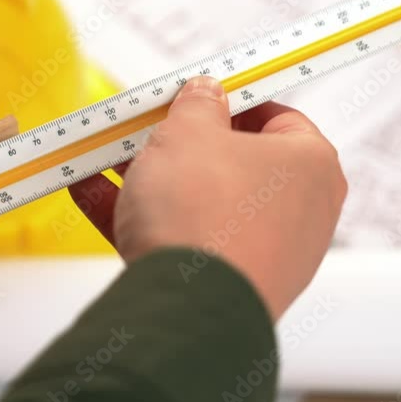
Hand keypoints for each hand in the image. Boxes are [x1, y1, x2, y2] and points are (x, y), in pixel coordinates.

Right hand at [69, 77, 346, 317]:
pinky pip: (180, 239)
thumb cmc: (204, 214)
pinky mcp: (224, 285)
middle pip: (232, 162)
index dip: (230, 101)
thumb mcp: (188, 133)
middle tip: (146, 128)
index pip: (277, 116)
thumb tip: (206, 93)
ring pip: (200, 202)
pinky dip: (141, 217)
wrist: (186, 309)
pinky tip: (91, 193)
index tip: (197, 95)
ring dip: (150, 179)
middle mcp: (298, 213)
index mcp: (309, 165)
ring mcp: (263, 253)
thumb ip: (197, 104)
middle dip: (180, 144)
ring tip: (103, 158)